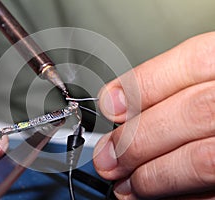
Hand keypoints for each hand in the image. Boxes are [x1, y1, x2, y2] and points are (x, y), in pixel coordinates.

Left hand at [93, 32, 214, 198]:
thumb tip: (120, 103)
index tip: (110, 105)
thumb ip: (175, 86)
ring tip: (125, 185)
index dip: (143, 85)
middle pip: (194, 113)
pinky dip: (180, 198)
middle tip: (108, 157)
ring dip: (153, 177)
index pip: (192, 61)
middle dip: (140, 139)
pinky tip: (158, 197)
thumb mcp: (214, 76)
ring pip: (204, 160)